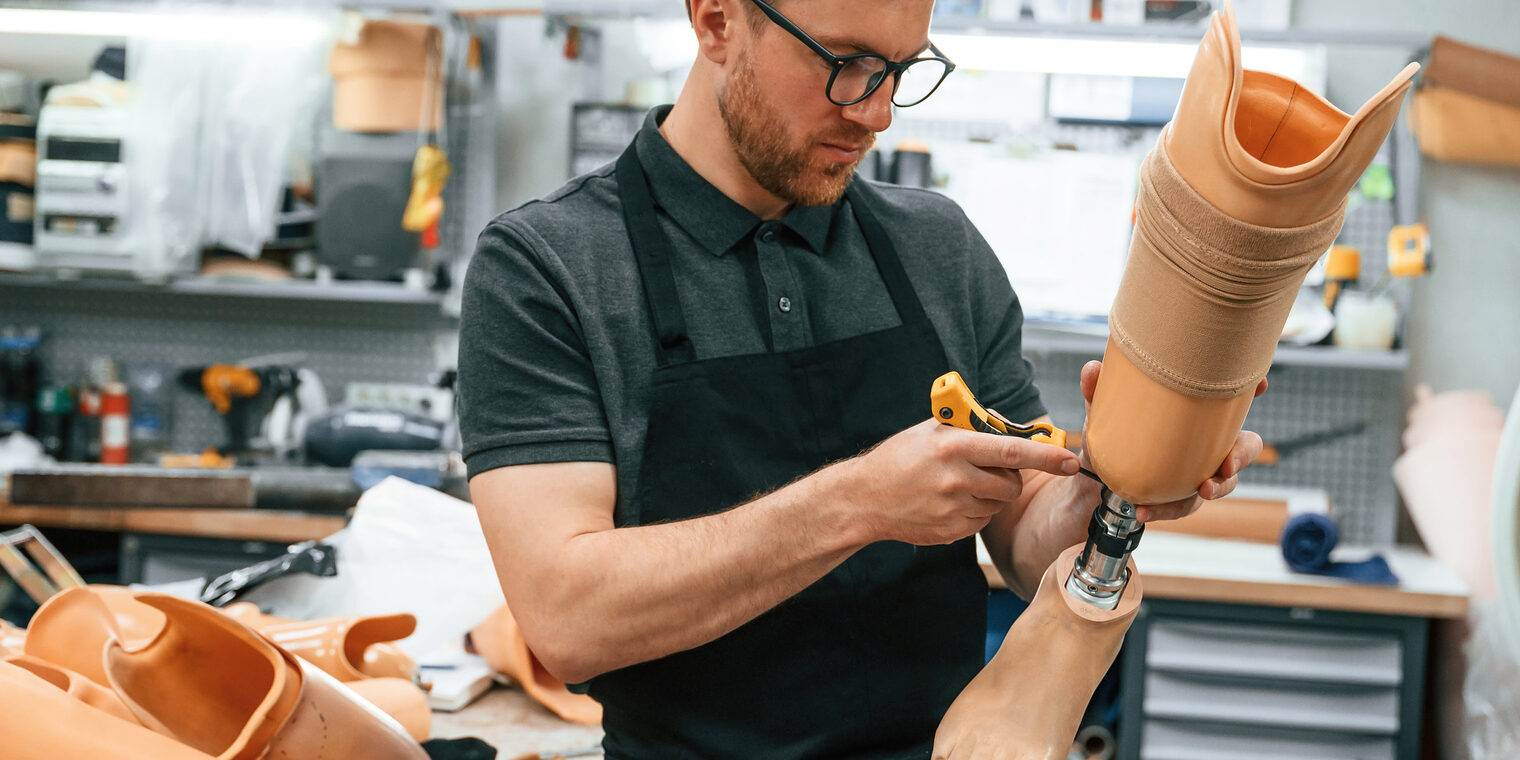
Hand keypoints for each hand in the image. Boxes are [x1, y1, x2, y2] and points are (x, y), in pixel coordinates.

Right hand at [839, 419, 1079, 545]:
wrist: (863, 499)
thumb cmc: (897, 458)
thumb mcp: (930, 429)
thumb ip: (970, 427)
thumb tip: (1009, 426)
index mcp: (953, 446)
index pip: (1012, 450)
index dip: (1046, 457)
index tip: (1071, 461)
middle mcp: (956, 478)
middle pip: (1011, 483)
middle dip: (1011, 477)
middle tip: (990, 469)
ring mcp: (953, 509)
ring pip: (998, 504)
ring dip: (991, 495)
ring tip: (960, 485)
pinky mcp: (951, 532)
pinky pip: (981, 522)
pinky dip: (974, 512)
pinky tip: (949, 503)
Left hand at [1078, 360, 1266, 521]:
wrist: (1092, 481)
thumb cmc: (1110, 439)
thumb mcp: (1101, 415)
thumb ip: (1097, 392)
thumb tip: (1093, 369)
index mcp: (1195, 417)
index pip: (1232, 401)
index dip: (1251, 390)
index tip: (1259, 385)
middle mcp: (1206, 444)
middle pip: (1245, 446)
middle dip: (1242, 454)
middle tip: (1227, 463)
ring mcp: (1198, 473)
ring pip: (1225, 483)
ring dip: (1217, 488)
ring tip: (1202, 490)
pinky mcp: (1181, 500)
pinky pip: (1183, 507)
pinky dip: (1165, 510)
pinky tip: (1144, 510)